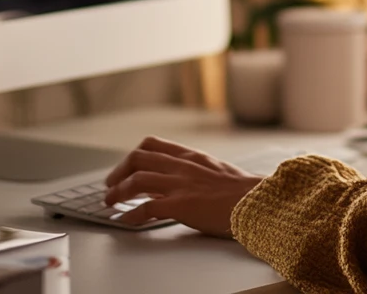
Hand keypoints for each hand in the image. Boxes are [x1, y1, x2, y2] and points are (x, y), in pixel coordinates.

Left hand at [104, 135, 262, 235]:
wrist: (257, 202)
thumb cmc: (242, 192)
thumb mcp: (215, 173)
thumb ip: (191, 174)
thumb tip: (172, 184)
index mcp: (191, 156)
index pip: (153, 145)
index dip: (133, 156)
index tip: (124, 168)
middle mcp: (182, 165)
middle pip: (138, 158)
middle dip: (118, 172)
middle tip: (110, 186)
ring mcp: (180, 184)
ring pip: (137, 179)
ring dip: (118, 192)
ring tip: (110, 203)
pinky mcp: (181, 204)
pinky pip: (147, 207)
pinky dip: (131, 214)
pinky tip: (127, 221)